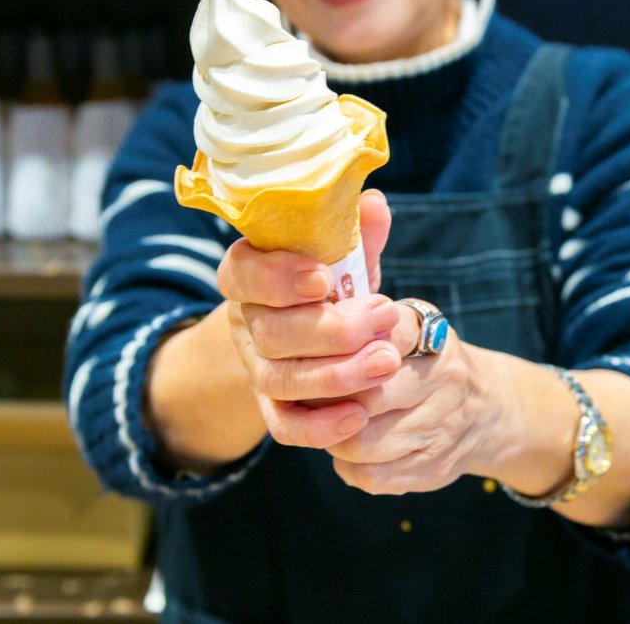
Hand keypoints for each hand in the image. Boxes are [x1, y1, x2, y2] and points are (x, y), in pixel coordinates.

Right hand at [217, 190, 414, 445]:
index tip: (324, 278)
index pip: (243, 273)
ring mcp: (254, 366)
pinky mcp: (271, 406)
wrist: (317, 323)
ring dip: (336, 375)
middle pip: (271, 333)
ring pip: (280, 379)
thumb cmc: (330, 278)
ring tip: (386, 361)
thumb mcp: (342, 250)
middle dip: (331, 329)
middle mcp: (244, 321)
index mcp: (248, 271)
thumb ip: (356, 230)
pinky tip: (358, 417)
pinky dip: (320, 426)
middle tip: (384, 316)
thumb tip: (374, 203)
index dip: (278, 278)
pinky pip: (284, 425)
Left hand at [327, 330, 486, 494]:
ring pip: (362, 442)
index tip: (318, 356)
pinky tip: (349, 447)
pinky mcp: (433, 467)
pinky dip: (347, 464)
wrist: (488, 410)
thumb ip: (368, 324)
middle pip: (366, 396)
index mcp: (432, 335)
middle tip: (309, 395)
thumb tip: (315, 338)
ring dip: (333, 436)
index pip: (380, 340)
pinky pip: (371, 475)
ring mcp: (441, 428)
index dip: (341, 353)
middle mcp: (444, 379)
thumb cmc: (427, 361)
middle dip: (327, 400)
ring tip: (327, 422)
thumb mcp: (410, 326)